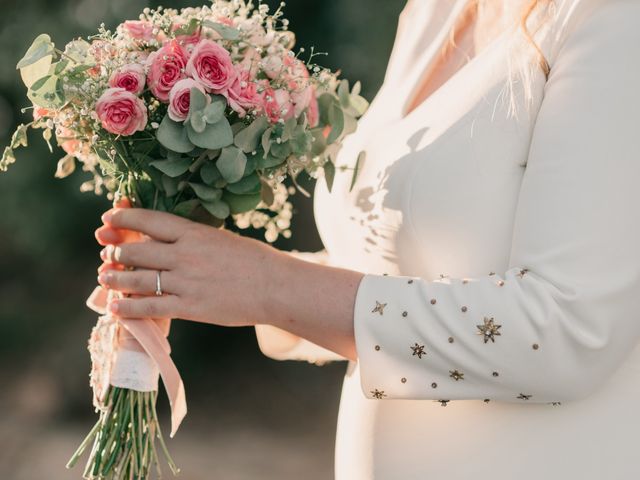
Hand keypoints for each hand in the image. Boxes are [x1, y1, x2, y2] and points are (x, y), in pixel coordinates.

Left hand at [95, 202, 282, 326]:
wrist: (275, 287)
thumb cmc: (254, 260)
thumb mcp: (221, 238)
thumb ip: (193, 238)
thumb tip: (166, 239)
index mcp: (194, 233)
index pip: (148, 221)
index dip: (123, 218)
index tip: (108, 218)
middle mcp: (184, 256)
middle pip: (135, 250)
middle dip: (116, 251)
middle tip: (108, 253)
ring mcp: (184, 283)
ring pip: (136, 279)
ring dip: (114, 278)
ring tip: (104, 277)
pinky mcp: (189, 308)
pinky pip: (149, 307)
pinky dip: (127, 307)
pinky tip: (115, 307)